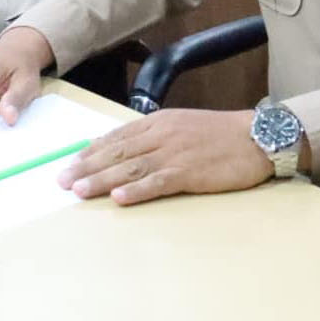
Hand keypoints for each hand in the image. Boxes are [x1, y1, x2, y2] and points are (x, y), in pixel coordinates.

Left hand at [56, 110, 272, 205]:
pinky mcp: (190, 172)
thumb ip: (154, 136)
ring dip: (102, 179)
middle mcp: (161, 135)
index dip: (91, 151)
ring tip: (79, 190)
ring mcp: (175, 153)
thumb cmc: (220, 134)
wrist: (257, 136)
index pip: (116, 137)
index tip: (70, 163)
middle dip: (86, 167)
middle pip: (117, 152)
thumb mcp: (182, 125)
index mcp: (158, 123)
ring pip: (130, 167)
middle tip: (62, 181)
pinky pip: (158, 182)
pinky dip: (137, 190)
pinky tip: (119, 197)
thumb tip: (125, 148)